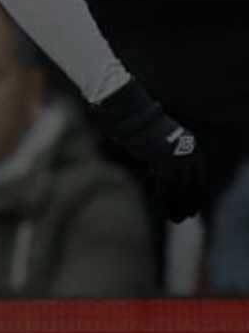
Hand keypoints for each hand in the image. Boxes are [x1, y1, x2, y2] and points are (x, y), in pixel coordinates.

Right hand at [96, 81, 209, 221]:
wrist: (132, 114)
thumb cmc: (140, 126)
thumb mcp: (159, 142)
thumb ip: (165, 158)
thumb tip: (162, 175)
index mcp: (191, 146)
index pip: (200, 176)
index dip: (197, 194)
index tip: (194, 207)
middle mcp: (188, 153)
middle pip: (193, 185)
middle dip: (189, 203)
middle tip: (186, 217)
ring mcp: (176, 157)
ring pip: (180, 188)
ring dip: (177, 204)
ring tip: (175, 218)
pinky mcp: (163, 161)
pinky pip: (165, 185)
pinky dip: (163, 197)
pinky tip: (160, 206)